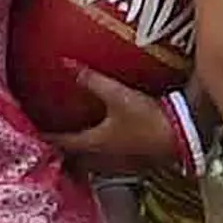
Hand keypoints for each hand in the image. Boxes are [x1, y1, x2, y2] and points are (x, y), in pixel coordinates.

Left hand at [53, 71, 194, 179]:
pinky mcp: (140, 157)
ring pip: (97, 157)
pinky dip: (107, 144)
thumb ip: (92, 80)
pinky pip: (116, 152)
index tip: (37, 133)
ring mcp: (124, 159)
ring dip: (86, 148)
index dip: (49, 137)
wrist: (185, 135)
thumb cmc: (150, 120)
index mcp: (96, 143)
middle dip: (66, 148)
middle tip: (56, 137)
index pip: (65, 142)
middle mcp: (107, 155)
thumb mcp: (118, 96)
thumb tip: (66, 62)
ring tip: (81, 136)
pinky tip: (115, 131)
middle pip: (79, 155)